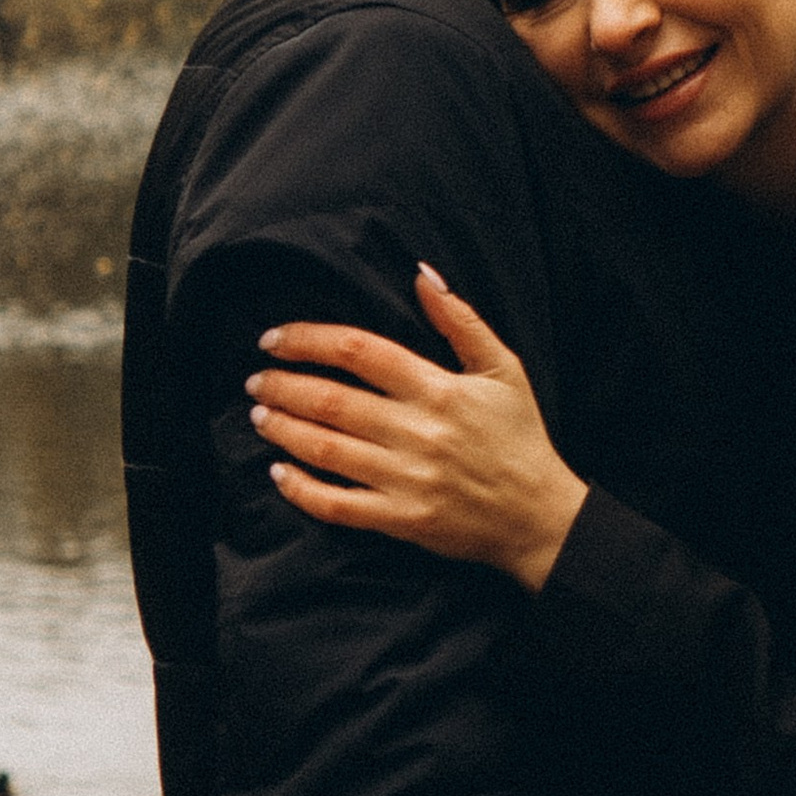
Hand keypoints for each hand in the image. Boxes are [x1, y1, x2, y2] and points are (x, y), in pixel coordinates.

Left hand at [248, 265, 586, 587]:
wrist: (539, 515)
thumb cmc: (520, 437)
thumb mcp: (503, 368)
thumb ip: (461, 320)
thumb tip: (422, 275)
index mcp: (439, 389)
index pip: (359, 351)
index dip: (308, 339)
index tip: (274, 339)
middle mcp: (418, 432)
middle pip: (332, 400)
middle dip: (283, 386)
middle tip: (256, 379)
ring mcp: (406, 479)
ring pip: (326, 449)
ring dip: (283, 429)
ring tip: (260, 414)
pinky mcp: (400, 520)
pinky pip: (337, 505)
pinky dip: (301, 489)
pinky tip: (279, 472)